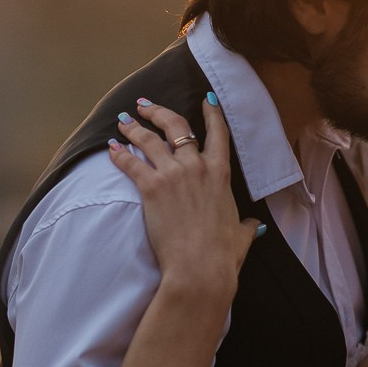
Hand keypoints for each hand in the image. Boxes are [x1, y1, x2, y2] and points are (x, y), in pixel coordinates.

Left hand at [109, 97, 261, 299]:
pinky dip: (118, 154)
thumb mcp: (241, 234)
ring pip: (149, 140)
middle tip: (145, 106)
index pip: (217, 132)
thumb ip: (247, 225)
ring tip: (123, 121)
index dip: (211, 112)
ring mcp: (173, 174)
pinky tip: (111, 148)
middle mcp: (197, 166)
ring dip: (134, 128)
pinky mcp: (151, 187)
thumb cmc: (222, 253)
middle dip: (158, 111)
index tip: (205, 99)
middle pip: (176, 127)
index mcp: (220, 173)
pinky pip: (130, 163)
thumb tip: (256, 226)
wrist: (200, 267)